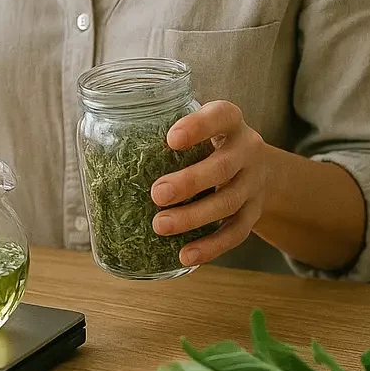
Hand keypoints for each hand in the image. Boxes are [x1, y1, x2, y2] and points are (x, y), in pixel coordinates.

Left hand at [149, 101, 269, 266]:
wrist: (264, 169)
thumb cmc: (212, 143)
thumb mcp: (200, 127)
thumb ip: (168, 131)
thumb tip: (105, 147)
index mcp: (230, 122)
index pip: (221, 115)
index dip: (198, 127)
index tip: (170, 139)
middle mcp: (247, 150)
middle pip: (223, 167)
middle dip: (189, 182)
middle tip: (156, 194)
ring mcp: (253, 184)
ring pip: (228, 203)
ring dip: (193, 217)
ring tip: (160, 225)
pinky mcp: (254, 213)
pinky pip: (236, 233)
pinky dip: (211, 247)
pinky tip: (185, 255)